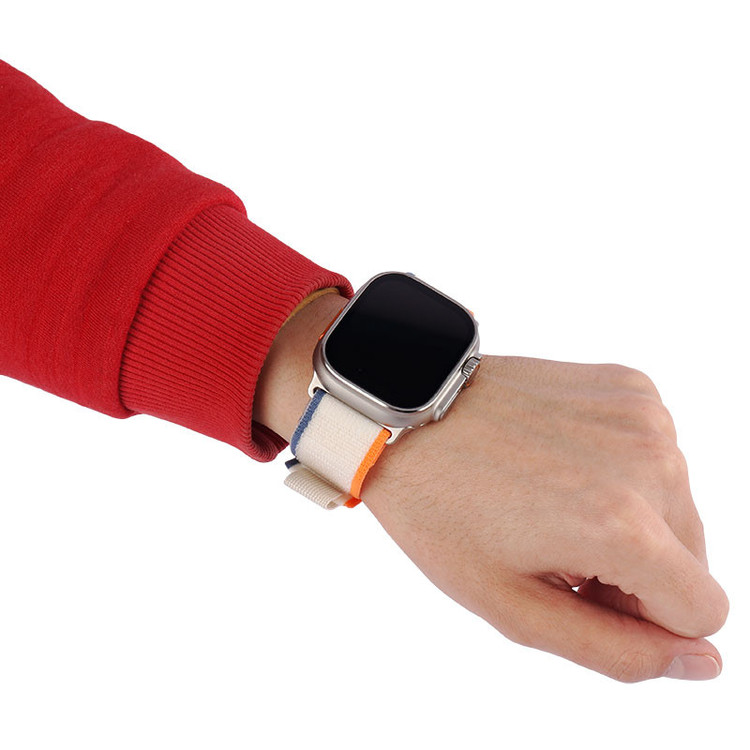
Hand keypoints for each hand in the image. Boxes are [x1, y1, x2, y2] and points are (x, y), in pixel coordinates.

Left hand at [256, 293, 728, 682]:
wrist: (408, 412)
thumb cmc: (442, 510)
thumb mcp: (512, 606)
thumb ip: (616, 650)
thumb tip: (703, 662)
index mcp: (623, 525)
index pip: (703, 612)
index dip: (643, 618)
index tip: (579, 588)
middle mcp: (650, 461)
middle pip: (692, 558)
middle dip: (636, 570)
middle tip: (553, 545)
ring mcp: (644, 414)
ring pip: (676, 506)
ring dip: (629, 518)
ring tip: (551, 501)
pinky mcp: (630, 385)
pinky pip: (656, 454)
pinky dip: (620, 469)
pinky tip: (560, 461)